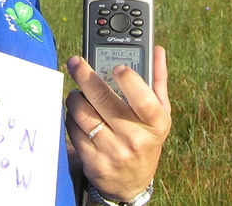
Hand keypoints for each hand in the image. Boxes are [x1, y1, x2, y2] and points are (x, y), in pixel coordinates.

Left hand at [65, 46, 171, 201]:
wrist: (131, 182)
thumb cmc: (146, 138)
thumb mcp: (159, 114)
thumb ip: (157, 80)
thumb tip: (157, 49)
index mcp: (156, 123)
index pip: (144, 100)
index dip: (130, 81)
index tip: (117, 67)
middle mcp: (136, 139)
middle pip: (104, 100)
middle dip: (85, 76)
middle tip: (76, 62)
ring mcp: (114, 152)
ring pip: (83, 113)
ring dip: (75, 98)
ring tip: (78, 93)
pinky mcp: (94, 162)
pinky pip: (74, 130)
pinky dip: (71, 117)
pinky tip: (78, 115)